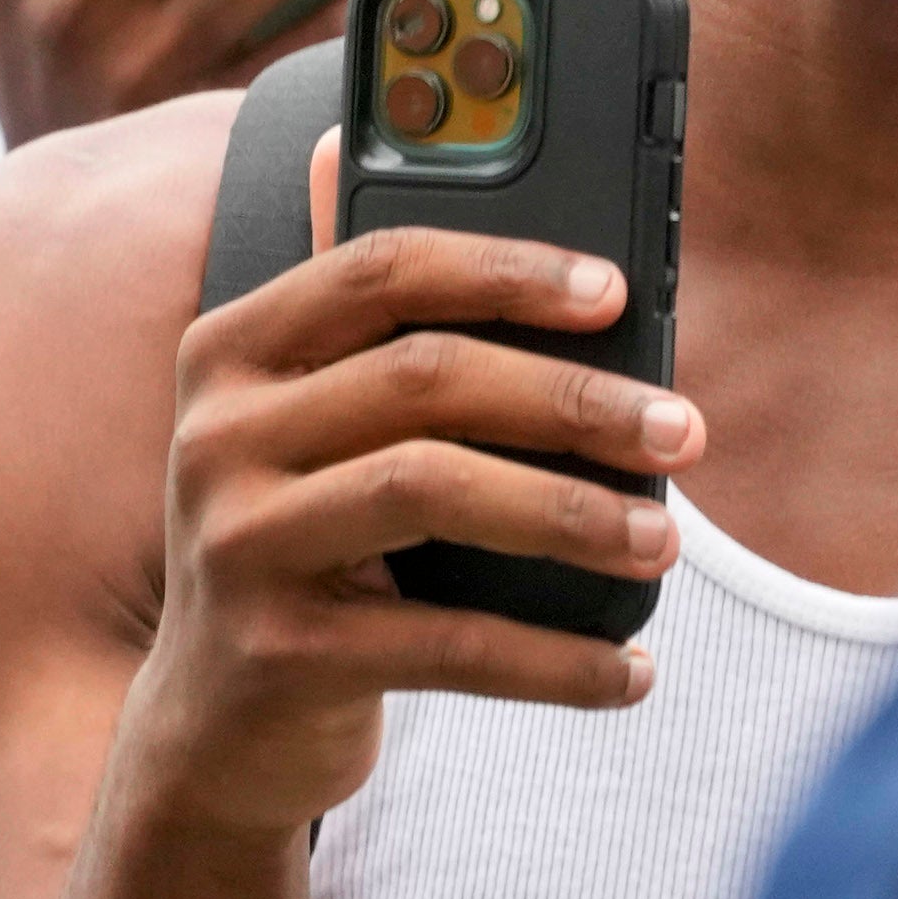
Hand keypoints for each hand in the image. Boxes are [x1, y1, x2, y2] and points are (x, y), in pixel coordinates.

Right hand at [123, 137, 684, 838]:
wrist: (217, 731)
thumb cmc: (307, 551)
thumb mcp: (314, 432)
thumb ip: (370, 322)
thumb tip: (415, 167)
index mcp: (232, 353)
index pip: (377, 271)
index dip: (505, 270)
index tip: (614, 293)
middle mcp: (216, 437)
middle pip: (422, 378)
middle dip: (571, 398)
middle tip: (681, 430)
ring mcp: (238, 546)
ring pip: (431, 490)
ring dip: (572, 515)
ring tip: (662, 542)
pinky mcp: (278, 655)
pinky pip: (447, 642)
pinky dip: (553, 659)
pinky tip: (626, 669)